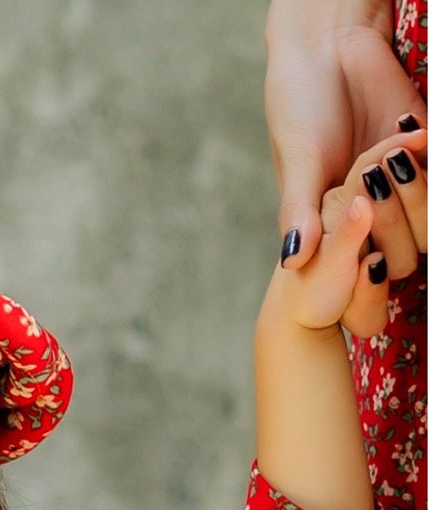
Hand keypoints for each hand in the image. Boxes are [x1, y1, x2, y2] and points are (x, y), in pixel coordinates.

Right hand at [305, 123, 425, 334]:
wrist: (331, 43)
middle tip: (372, 173)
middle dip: (395, 221)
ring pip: (426, 220)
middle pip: (402, 253)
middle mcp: (368, 212)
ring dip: (418, 192)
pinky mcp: (421, 148)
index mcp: (334, 227)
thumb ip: (299, 210)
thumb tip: (291, 262)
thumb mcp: (297, 159)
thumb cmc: (300, 103)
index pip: (360, 270)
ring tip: (394, 148)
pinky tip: (411, 133)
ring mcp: (397, 182)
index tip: (360, 231)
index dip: (367, 268)